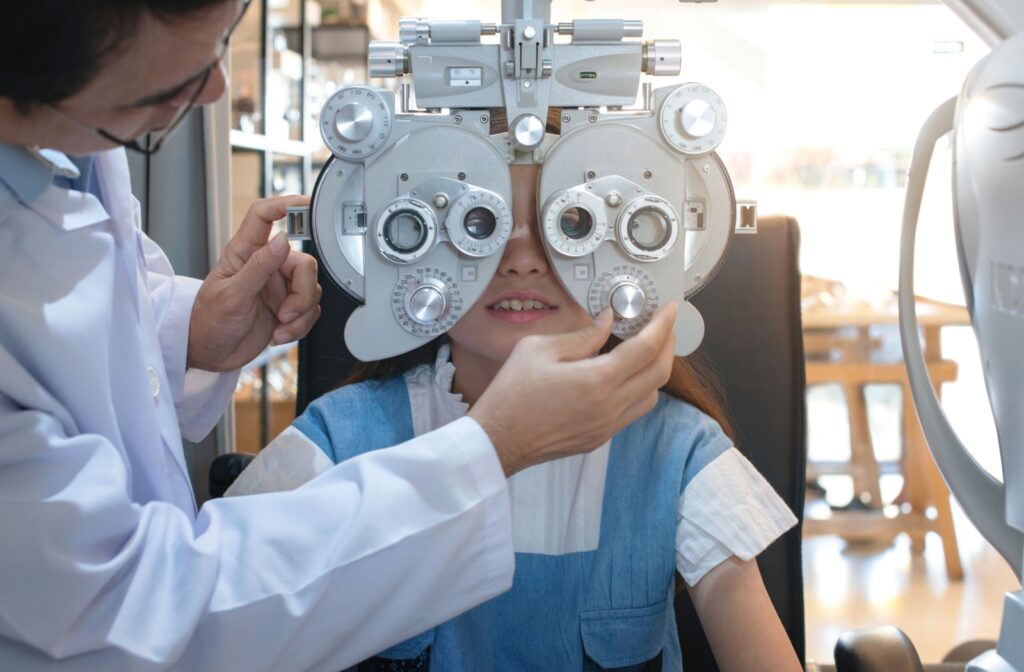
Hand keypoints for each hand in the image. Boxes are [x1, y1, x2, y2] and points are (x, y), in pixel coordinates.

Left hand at [187, 195, 321, 371]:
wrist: (211, 354)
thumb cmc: (208, 321)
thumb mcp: (232, 295)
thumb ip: (259, 266)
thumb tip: (282, 240)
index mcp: (245, 253)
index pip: (264, 217)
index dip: (284, 204)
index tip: (303, 204)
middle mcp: (266, 266)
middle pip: (303, 262)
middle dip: (302, 293)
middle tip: (285, 313)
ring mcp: (278, 287)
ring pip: (311, 289)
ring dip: (300, 314)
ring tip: (280, 327)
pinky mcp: (288, 308)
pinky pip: (311, 310)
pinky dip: (301, 326)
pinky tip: (281, 333)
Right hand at [469, 302, 677, 475]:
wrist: (497, 439)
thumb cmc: (512, 394)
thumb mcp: (540, 349)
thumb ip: (582, 335)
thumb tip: (607, 322)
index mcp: (597, 381)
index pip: (646, 348)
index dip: (663, 325)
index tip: (670, 309)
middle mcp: (609, 407)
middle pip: (659, 373)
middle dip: (667, 344)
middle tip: (663, 325)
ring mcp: (607, 426)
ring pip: (651, 396)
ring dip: (655, 369)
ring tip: (646, 349)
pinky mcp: (599, 437)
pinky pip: (632, 411)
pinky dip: (638, 389)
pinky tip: (623, 375)